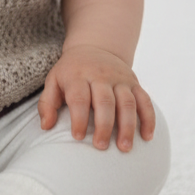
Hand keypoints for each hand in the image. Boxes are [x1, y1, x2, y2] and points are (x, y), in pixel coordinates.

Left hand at [38, 45, 154, 151]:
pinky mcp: (134, 82)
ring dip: (128, 126)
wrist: (94, 47)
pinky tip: (147, 137)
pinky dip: (148, 119)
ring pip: (127, 103)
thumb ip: (47, 104)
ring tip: (124, 148)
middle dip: (104, 126)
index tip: (78, 137)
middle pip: (105, 102)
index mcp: (78, 76)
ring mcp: (120, 79)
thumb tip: (46, 127)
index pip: (80, 98)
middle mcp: (101, 76)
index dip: (79, 118)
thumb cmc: (71, 71)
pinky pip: (145, 100)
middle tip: (101, 147)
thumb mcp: (53, 81)